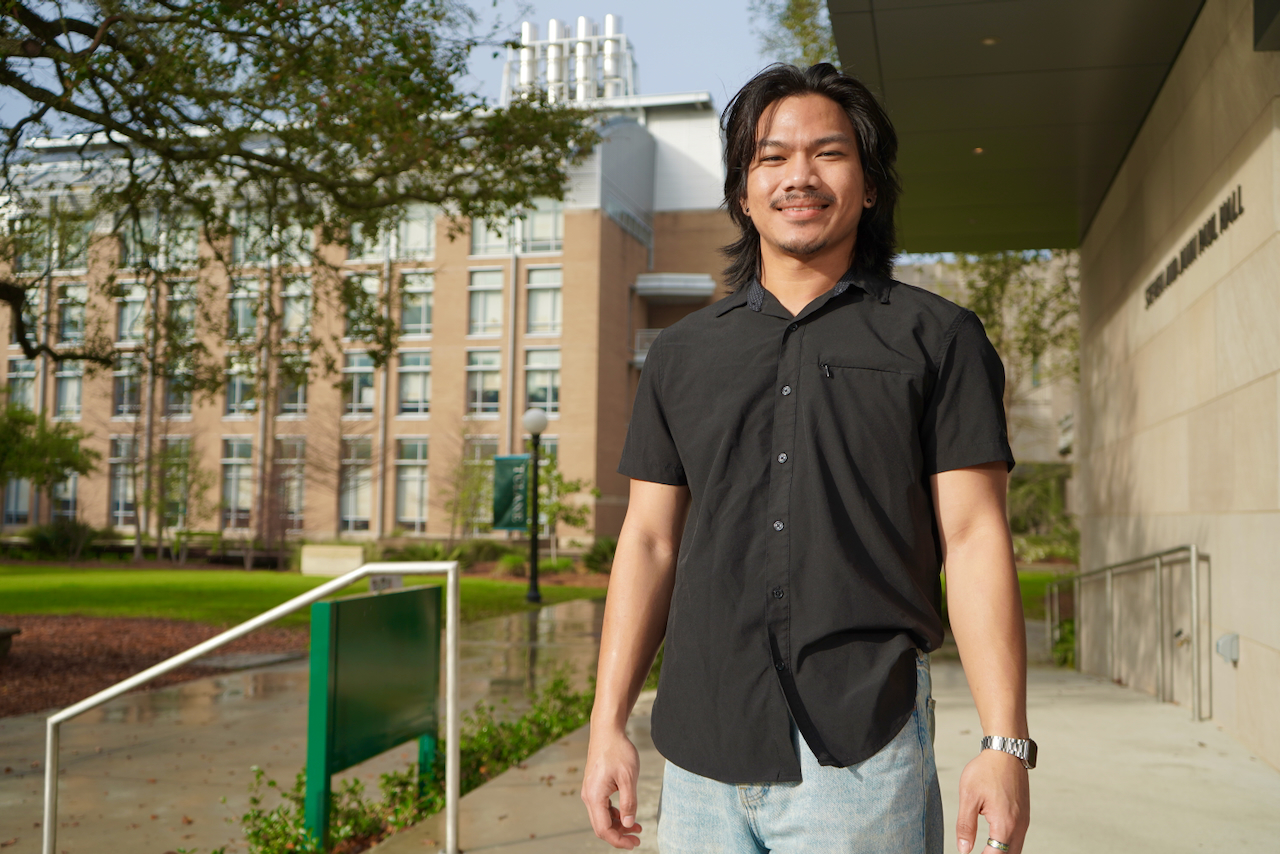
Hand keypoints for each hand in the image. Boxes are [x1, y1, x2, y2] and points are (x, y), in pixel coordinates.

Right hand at [581, 725, 643, 849]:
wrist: (607, 731)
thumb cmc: (618, 751)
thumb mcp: (629, 777)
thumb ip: (629, 802)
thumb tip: (629, 824)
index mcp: (595, 796)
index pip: (604, 829)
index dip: (619, 840)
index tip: (635, 843)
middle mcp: (589, 796)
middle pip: (601, 827)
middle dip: (619, 835)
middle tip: (637, 839)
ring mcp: (590, 791)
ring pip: (601, 818)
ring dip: (618, 825)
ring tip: (637, 827)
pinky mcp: (594, 787)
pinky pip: (602, 807)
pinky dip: (614, 814)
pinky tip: (627, 814)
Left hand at [955, 748, 1029, 853]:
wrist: (1007, 751)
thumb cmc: (987, 770)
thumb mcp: (969, 797)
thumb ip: (965, 826)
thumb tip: (963, 849)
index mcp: (1005, 824)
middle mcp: (1019, 826)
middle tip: (976, 852)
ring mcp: (1024, 822)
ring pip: (1015, 850)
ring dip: (1001, 852)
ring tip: (984, 850)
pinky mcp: (1024, 816)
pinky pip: (1018, 839)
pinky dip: (1008, 846)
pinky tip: (995, 844)